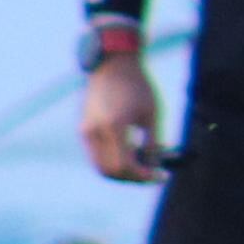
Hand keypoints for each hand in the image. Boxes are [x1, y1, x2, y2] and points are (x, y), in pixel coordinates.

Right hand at [80, 55, 164, 182]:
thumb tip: (154, 166)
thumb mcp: (152, 114)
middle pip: (109, 171)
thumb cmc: (138, 86)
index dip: (143, 176)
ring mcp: (85, 131)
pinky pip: (96, 155)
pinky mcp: (83, 129)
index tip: (160, 176)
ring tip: (143, 163)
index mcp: (114, 126)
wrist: (113, 65)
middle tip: (152, 174)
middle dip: (132, 178)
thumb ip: (153, 142)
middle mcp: (94, 131)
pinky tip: (131, 152)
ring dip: (122, 171)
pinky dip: (113, 160)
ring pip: (100, 166)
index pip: (124, 165)